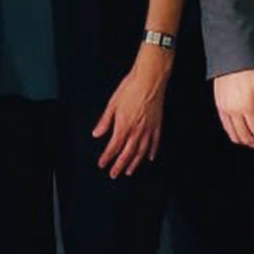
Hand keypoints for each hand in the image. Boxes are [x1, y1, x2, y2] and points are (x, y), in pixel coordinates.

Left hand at [92, 45, 172, 177]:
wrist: (149, 79)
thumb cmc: (130, 88)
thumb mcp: (112, 103)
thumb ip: (104, 121)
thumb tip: (96, 133)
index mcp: (123, 126)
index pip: (113, 147)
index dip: (106, 158)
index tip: (102, 164)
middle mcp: (136, 131)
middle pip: (127, 154)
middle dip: (119, 166)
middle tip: (114, 174)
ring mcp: (148, 129)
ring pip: (141, 152)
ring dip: (134, 163)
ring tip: (129, 171)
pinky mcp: (157, 125)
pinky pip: (155, 143)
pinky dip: (152, 152)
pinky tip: (150, 158)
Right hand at [212, 67, 253, 152]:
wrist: (232, 49)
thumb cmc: (250, 61)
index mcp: (247, 105)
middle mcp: (233, 110)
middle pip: (247, 138)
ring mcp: (224, 108)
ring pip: (235, 136)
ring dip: (247, 140)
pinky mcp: (219, 104)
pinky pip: (227, 127)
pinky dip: (236, 132)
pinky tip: (244, 128)